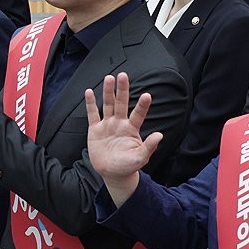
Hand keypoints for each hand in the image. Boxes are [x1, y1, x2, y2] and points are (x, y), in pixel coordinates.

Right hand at [84, 73, 159, 202]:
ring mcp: (107, 125)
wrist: (112, 173)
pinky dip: (90, 103)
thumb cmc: (128, 165)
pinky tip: (89, 92)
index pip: (138, 114)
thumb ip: (149, 146)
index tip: (146, 95)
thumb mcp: (140, 158)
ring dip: (108, 92)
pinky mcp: (95, 129)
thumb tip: (159, 135)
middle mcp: (120, 123)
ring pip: (108, 105)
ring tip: (109, 78)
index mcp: (132, 129)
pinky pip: (92, 114)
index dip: (142, 106)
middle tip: (123, 75)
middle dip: (122, 90)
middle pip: (121, 103)